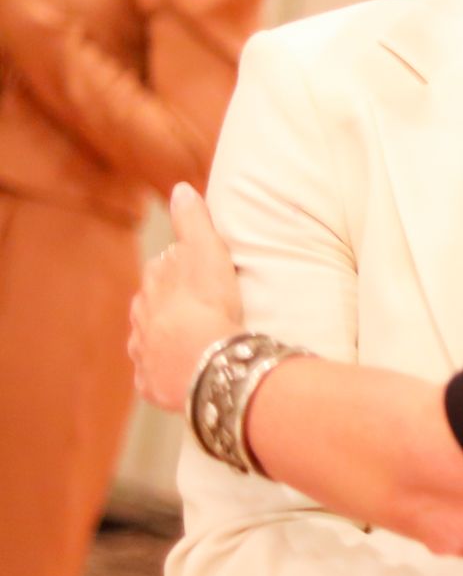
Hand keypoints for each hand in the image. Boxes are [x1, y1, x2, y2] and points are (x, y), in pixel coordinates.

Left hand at [129, 183, 245, 409]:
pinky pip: (156, 378)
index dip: (178, 272)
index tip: (196, 275)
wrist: (206, 361)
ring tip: (191, 344)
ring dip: (165, 342)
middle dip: (168, 308)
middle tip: (196, 311)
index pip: (160, 272)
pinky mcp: (153, 386)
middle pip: (151, 309)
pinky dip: (166, 374)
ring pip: (150, 343)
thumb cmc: (209, 305)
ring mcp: (145, 356)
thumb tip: (179, 189)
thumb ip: (193, 220)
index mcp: (152, 287)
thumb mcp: (207, 252)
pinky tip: (183, 374)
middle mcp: (141, 321)